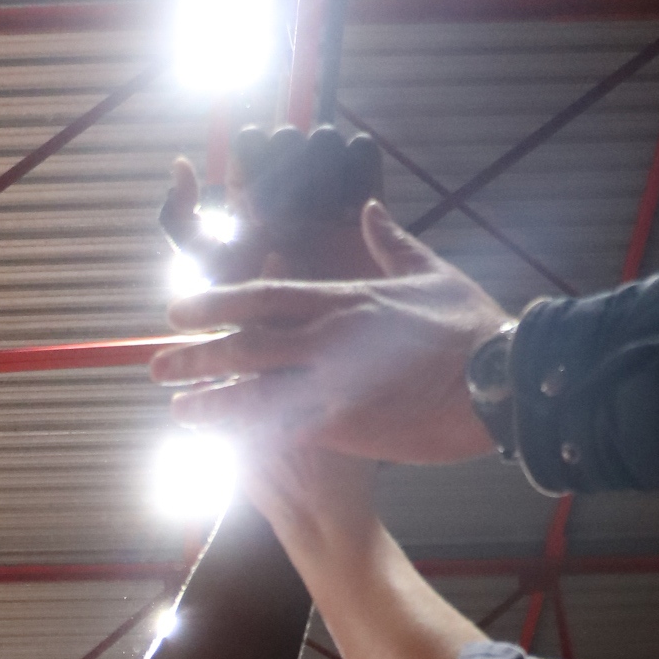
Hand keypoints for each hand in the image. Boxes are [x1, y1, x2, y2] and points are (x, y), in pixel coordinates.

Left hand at [153, 203, 508, 466]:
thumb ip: (392, 243)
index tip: (181, 309)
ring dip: (210, 403)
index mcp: (344, 299)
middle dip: (196, 356)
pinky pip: (282, 433)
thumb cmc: (474, 328)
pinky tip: (222, 449)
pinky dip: (249, 441)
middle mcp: (328, 337)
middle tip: (156, 365)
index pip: (263, 296)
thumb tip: (369, 209)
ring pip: (253, 392)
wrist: (502, 382)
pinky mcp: (343, 424)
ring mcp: (331, 382)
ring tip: (178, 412)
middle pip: (244, 344)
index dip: (216, 303)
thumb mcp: (432, 273)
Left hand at [160, 124, 385, 290]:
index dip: (253, 167)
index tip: (255, 216)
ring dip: (324, 175)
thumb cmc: (257, 310)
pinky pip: (363, 150)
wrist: (320, 340)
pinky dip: (358, 174)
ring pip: (325, 137)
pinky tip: (350, 214)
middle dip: (288, 176)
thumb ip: (182, 221)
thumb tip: (181, 162)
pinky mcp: (367, 196)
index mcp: (252, 192)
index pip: (250, 141)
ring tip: (324, 220)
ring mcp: (327, 186)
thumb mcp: (211, 267)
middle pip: (288, 135)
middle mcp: (288, 184)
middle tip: (287, 225)